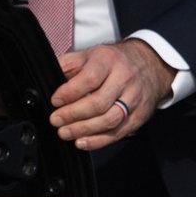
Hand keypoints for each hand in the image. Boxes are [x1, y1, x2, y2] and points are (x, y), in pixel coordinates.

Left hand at [49, 39, 174, 149]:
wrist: (148, 64)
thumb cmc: (112, 62)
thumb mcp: (88, 55)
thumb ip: (67, 65)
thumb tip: (47, 76)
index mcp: (108, 60)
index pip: (89, 78)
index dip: (70, 92)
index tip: (55, 101)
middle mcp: (124, 79)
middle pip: (99, 102)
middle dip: (73, 114)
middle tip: (56, 120)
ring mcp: (134, 98)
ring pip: (110, 119)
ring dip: (84, 130)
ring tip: (66, 132)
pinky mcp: (140, 115)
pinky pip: (119, 132)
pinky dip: (99, 140)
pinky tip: (83, 141)